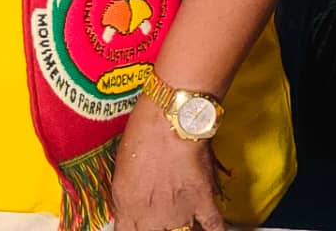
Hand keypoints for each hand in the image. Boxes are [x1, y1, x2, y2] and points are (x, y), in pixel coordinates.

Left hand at [112, 96, 224, 230]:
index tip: (136, 225)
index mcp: (128, 206)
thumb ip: (127, 195)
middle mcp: (153, 216)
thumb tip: (131, 208)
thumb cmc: (143, 132)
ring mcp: (180, 213)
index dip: (132, 229)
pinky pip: (214, 229)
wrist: (172, 116)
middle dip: (156, 229)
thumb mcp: (122, 166)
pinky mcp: (204, 203)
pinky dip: (213, 230)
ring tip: (181, 221)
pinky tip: (207, 227)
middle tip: (160, 220)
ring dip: (183, 229)